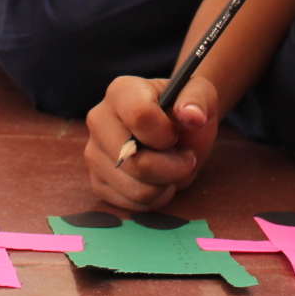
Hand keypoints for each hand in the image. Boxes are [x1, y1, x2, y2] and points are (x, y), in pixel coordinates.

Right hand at [84, 74, 220, 210]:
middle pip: (134, 161)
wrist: (176, 129)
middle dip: (171, 167)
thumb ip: (198, 100)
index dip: (165, 134)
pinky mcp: (98, 181)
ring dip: (166, 185)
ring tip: (171, 168)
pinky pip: (130, 204)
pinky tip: (159, 181)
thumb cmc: (185, 110)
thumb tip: (192, 116)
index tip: (176, 136)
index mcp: (121, 91)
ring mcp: (93, 152)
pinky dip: (154, 198)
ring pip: (135, 188)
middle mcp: (99, 119)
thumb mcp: (201, 96)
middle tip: (185, 157)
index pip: (140, 117)